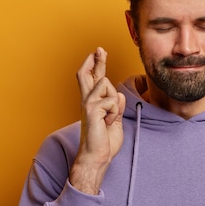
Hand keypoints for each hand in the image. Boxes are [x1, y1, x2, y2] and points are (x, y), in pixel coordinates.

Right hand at [70, 47, 125, 193]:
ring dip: (114, 104)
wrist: (97, 156)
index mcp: (92, 102)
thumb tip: (117, 94)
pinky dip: (114, 113)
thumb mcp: (115, 119)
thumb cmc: (105, 141)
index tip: (98, 53)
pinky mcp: (92, 110)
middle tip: (100, 48)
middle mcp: (87, 100)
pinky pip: (112, 101)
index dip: (94, 65)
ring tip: (108, 119)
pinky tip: (107, 123)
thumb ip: (115, 106)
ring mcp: (88, 104)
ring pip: (107, 87)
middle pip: (89, 74)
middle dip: (96, 61)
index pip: (92, 79)